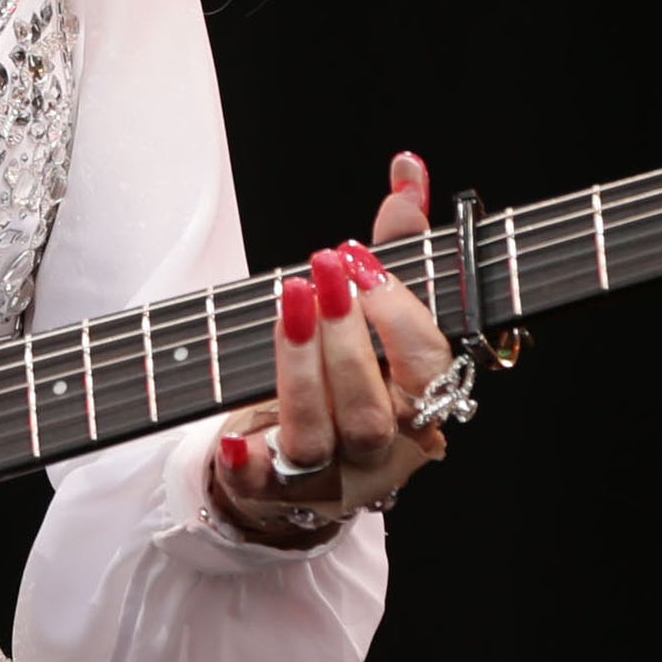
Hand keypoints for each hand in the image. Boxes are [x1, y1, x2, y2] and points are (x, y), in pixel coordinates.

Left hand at [207, 149, 453, 546]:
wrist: (301, 463)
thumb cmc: (350, 374)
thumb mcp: (375, 310)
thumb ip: (396, 245)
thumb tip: (408, 169)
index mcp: (420, 402)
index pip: (428, 364)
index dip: (399, 312)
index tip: (360, 259)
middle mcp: (383, 447)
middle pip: (373, 406)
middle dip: (348, 334)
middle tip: (322, 268)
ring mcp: (330, 475)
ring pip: (319, 435)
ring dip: (301, 367)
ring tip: (287, 300)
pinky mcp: (274, 492)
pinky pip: (263, 487)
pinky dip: (249, 466)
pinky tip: (234, 441)